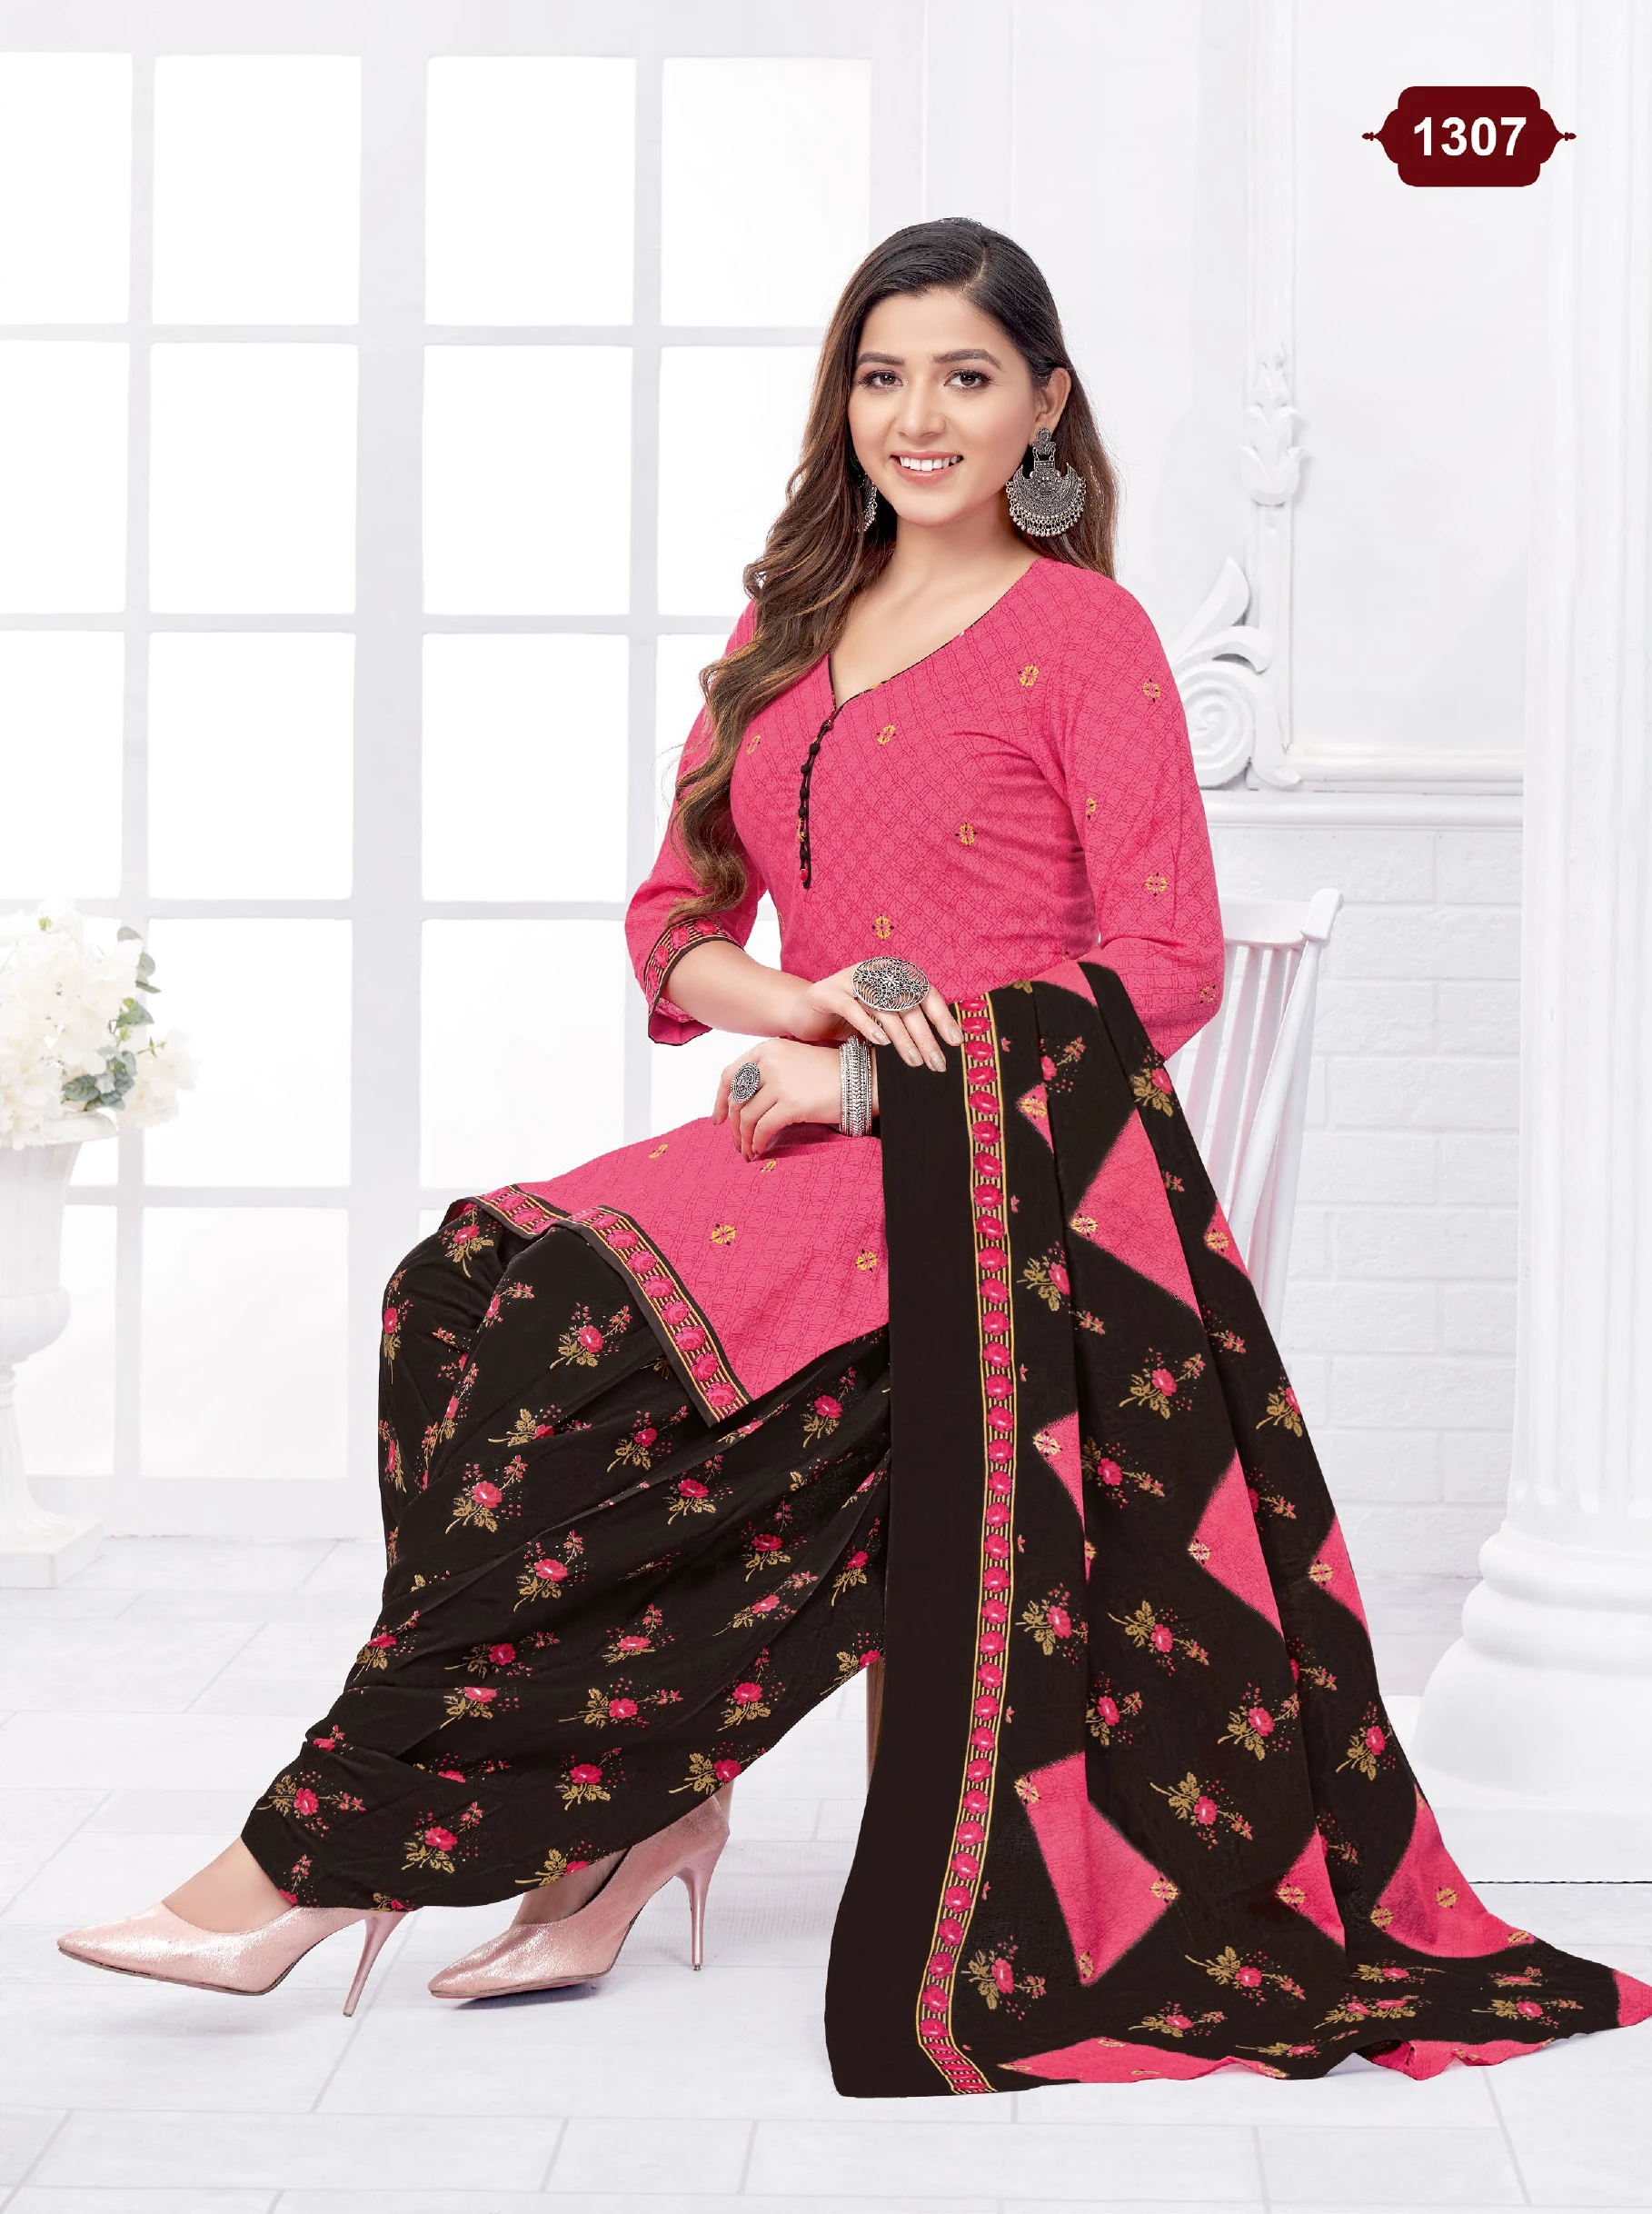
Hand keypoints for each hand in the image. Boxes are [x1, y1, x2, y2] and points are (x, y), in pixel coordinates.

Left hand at [713, 1038, 865, 1159]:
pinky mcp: (791, 1104)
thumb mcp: (794, 1061)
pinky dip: (757, 1143)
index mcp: (767, 1049)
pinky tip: (759, 1151)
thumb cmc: (830, 1073)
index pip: (730, 1075)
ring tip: (748, 1152)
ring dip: (743, 1139)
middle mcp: (769, 1062)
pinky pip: (763, 1128)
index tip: (718, 1119)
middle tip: (737, 1143)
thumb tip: (743, 1102)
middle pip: (736, 1099)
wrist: (862, 1078)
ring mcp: (780, 1082)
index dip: (719, 1100)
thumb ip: (768, 1073)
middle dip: (732, 1126)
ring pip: (746, 1117)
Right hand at [779, 962, 962, 1073]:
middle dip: (925, 1036)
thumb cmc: (846, 1019)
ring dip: (902, 1037)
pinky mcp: (827, 991)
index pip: (925, 992)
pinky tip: (881, 1042)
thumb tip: (936, 1051)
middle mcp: (873, 973)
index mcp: (890, 976)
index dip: (942, 1016)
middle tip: (936, 1062)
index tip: (955, 1041)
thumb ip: (903, 1026)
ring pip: (884, 1008)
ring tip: (914, 1061)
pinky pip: (852, 1007)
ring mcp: (849, 979)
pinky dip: (868, 1025)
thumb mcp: (879, 1021)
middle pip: (907, 1004)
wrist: (804, 1012)